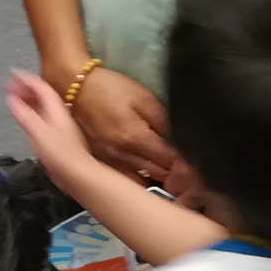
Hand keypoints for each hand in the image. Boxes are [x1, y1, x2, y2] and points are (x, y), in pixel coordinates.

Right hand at [4, 70, 104, 190]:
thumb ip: (25, 114)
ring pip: (42, 105)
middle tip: (11, 84)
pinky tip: (27, 116)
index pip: (40, 86)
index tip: (13, 73)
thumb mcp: (38, 131)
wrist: (76, 173)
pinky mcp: (58, 135)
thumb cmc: (59, 153)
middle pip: (42, 94)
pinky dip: (32, 111)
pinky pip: (43, 115)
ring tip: (15, 97)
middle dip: (26, 87)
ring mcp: (59, 124)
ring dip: (29, 99)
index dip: (26, 78)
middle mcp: (58, 113)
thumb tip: (12, 99)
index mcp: (55, 108)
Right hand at [64, 65, 176, 187]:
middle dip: (175, 175)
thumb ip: (164, 121)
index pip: (170, 162)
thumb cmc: (110, 88)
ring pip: (139, 183)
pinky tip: (144, 174)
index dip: (186, 165)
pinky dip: (137, 179)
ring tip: (168, 175)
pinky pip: (123, 179)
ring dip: (155, 180)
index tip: (196, 163)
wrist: (73, 87)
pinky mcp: (99, 161)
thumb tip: (180, 141)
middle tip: (187, 171)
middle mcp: (122, 156)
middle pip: (157, 176)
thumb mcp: (143, 97)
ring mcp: (109, 161)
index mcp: (136, 139)